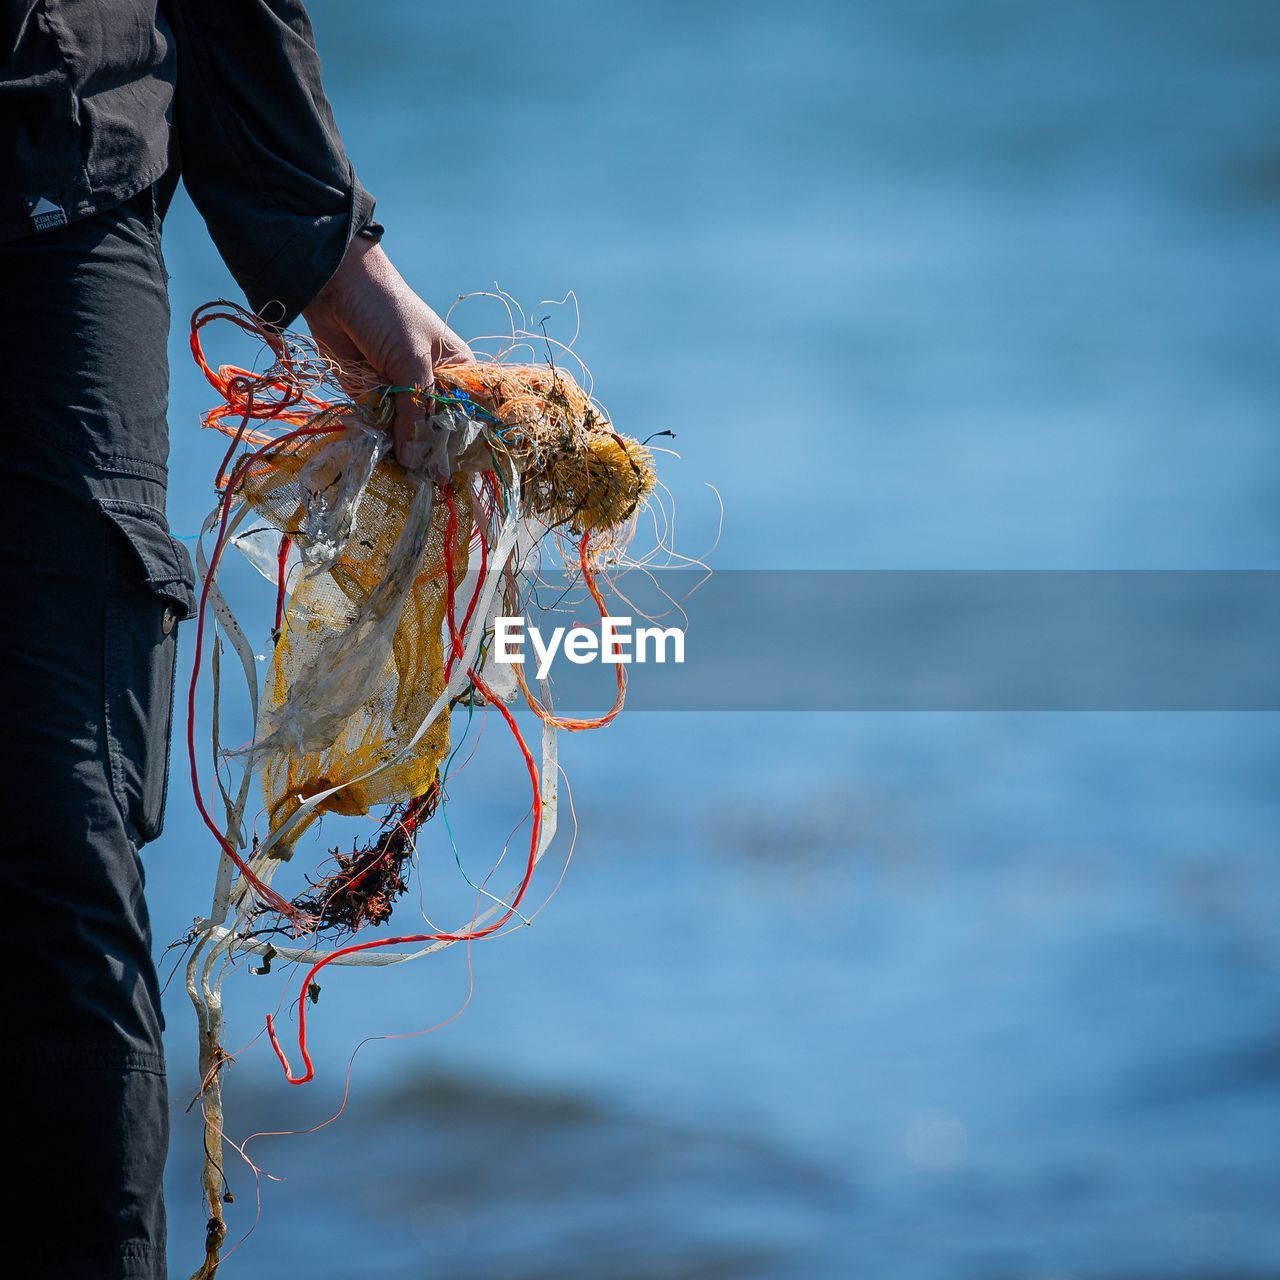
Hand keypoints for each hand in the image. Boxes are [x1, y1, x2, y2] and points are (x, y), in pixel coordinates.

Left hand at [302, 237, 471, 468]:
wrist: (334, 285)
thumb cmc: (387, 311)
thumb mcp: (411, 362)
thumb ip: (414, 413)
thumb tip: (417, 462)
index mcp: (456, 370)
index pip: (470, 413)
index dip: (468, 441)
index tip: (466, 473)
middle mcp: (431, 385)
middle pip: (437, 429)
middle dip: (432, 453)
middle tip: (431, 484)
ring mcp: (400, 392)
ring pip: (407, 433)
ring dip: (403, 452)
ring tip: (406, 479)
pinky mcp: (371, 396)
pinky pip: (379, 427)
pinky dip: (378, 442)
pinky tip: (383, 462)